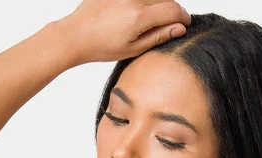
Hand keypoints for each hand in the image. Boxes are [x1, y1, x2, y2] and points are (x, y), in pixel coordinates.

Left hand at [57, 0, 190, 64]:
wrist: (76, 34)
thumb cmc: (101, 46)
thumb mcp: (133, 48)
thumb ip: (158, 36)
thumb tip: (180, 28)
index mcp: (138, 16)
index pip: (173, 10)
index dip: (183, 17)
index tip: (185, 24)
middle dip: (171, 10)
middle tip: (168, 24)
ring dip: (158, 3)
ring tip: (149, 19)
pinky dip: (144, 2)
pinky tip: (135, 13)